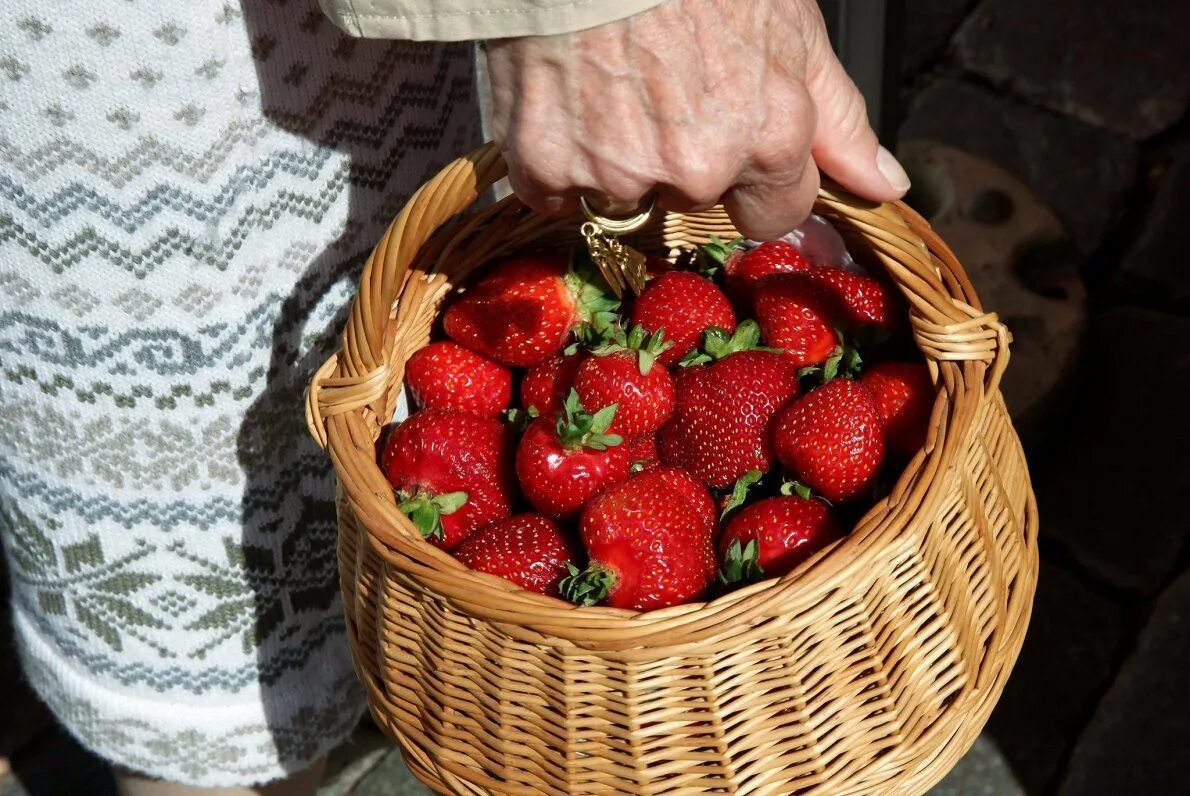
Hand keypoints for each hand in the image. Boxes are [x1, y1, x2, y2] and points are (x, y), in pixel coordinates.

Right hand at [486, 0, 909, 240]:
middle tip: (661, 88)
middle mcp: (698, 170)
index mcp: (768, 140)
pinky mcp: (548, 166)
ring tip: (611, 81)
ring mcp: (620, 173)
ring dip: (618, 156)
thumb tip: (885, 186)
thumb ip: (838, 119)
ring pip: (625, 196)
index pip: (775, 214)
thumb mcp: (790, 29)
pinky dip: (558, 157)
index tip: (729, 141)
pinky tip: (567, 99)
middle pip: (696, 201)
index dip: (754, 180)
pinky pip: (555, 191)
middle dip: (683, 162)